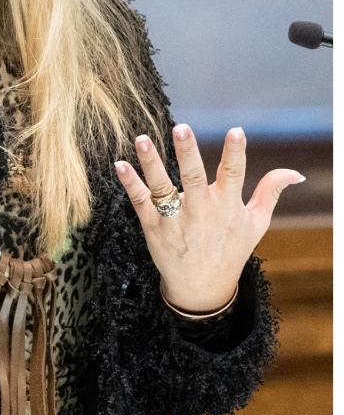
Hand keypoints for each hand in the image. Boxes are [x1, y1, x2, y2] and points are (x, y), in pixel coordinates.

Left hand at [114, 124, 302, 312]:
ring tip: (142, 139)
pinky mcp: (153, 227)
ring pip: (162, 188)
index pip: (234, 175)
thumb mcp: (256, 223)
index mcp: (227, 207)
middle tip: (181, 128)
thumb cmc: (231, 249)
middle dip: (188, 152)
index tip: (236, 131)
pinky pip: (139, 202)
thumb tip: (295, 172)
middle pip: (194, 177)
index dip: (235, 153)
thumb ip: (271, 193)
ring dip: (151, 163)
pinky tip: (120, 164)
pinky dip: (129, 183)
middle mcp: (201, 212)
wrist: (202, 287)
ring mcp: (174, 220)